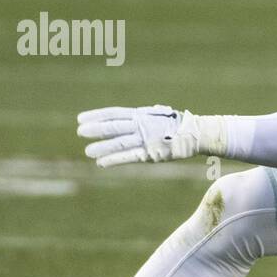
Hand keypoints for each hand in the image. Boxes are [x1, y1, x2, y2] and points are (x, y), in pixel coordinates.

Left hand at [77, 105, 203, 167]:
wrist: (195, 133)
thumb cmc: (177, 124)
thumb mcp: (157, 115)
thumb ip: (143, 117)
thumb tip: (134, 115)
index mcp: (141, 114)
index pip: (114, 113)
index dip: (97, 116)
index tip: (81, 118)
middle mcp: (141, 125)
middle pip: (114, 127)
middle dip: (96, 129)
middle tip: (80, 132)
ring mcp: (145, 139)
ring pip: (119, 142)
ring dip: (102, 147)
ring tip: (88, 151)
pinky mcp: (151, 153)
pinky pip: (129, 156)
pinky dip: (114, 159)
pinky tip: (101, 162)